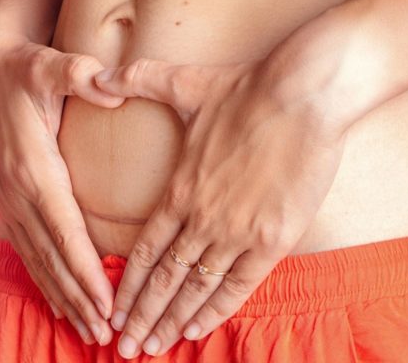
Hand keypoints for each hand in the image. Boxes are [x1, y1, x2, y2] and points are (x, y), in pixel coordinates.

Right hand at [0, 35, 123, 344]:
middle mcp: (18, 193)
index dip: (85, 270)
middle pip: (52, 257)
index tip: (106, 304)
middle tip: (105, 334)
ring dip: (61, 297)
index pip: (64, 231)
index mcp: (33, 169)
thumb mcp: (45, 65)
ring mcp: (9, 200)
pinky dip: (42, 279)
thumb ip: (76, 74)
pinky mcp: (7, 200)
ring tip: (86, 331)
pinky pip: (25, 249)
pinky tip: (56, 302)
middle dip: (78, 298)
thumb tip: (111, 85)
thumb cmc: (19, 70)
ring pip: (37, 260)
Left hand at [93, 46, 348, 356]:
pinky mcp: (274, 237)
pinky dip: (217, 310)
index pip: (143, 252)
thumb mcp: (183, 82)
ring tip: (152, 348)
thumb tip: (101, 72)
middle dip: (141, 317)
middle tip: (123, 348)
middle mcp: (202, 219)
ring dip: (172, 321)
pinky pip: (240, 285)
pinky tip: (197, 330)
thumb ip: (139, 81)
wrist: (306, 93)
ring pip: (196, 289)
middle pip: (163, 280)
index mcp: (178, 191)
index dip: (126, 286)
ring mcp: (237, 231)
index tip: (111, 311)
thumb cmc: (246, 89)